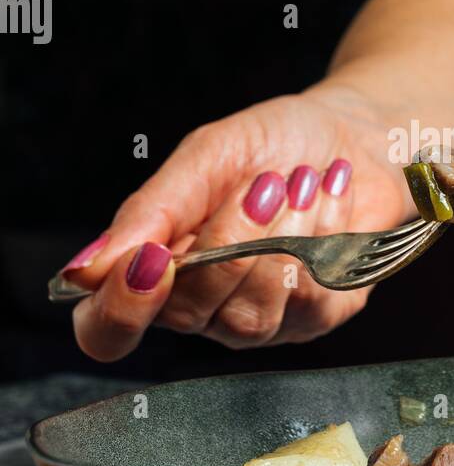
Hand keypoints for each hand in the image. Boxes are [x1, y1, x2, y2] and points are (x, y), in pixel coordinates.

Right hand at [64, 85, 411, 361]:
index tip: (155, 259)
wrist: (356, 135)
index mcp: (154, 269)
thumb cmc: (273, 143)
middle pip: (189, 314)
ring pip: (251, 315)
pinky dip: (324, 238)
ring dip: (283, 238)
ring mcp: (258, 320)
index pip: (107, 330)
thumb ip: (149, 213)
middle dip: (231, 241)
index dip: (120, 312)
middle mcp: (200, 306)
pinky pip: (310, 301)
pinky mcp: (314, 318)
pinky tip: (329, 200)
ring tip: (301, 184)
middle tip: (262, 184)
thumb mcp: (203, 159)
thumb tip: (85, 269)